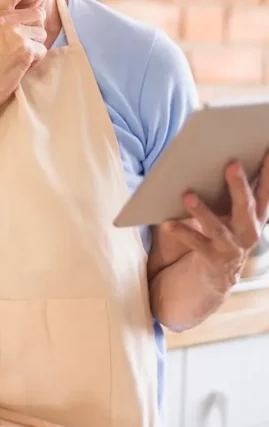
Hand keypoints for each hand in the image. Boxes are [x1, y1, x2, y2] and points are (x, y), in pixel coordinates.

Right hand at [0, 0, 46, 113]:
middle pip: (37, 14)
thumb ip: (2, 17)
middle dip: (34, 31)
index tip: (33, 1)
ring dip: (35, 46)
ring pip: (42, 33)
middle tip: (21, 45)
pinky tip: (20, 66)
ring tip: (18, 57)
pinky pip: (42, 50)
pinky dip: (35, 61)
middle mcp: (1, 19)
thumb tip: (31, 6)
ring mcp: (14, 33)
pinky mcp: (24, 49)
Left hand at [171, 153, 268, 290]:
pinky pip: (195, 243)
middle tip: (232, 165)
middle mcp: (249, 231)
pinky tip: (168, 224)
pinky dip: (182, 232)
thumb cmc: (225, 231)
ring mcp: (232, 246)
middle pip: (245, 206)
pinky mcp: (213, 258)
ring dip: (202, 211)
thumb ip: (233, 192)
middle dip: (239, 186)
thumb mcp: (234, 213)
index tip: (268, 151)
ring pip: (217, 227)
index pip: (266, 191)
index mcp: (257, 216)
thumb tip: (225, 160)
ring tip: (188, 196)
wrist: (219, 275)